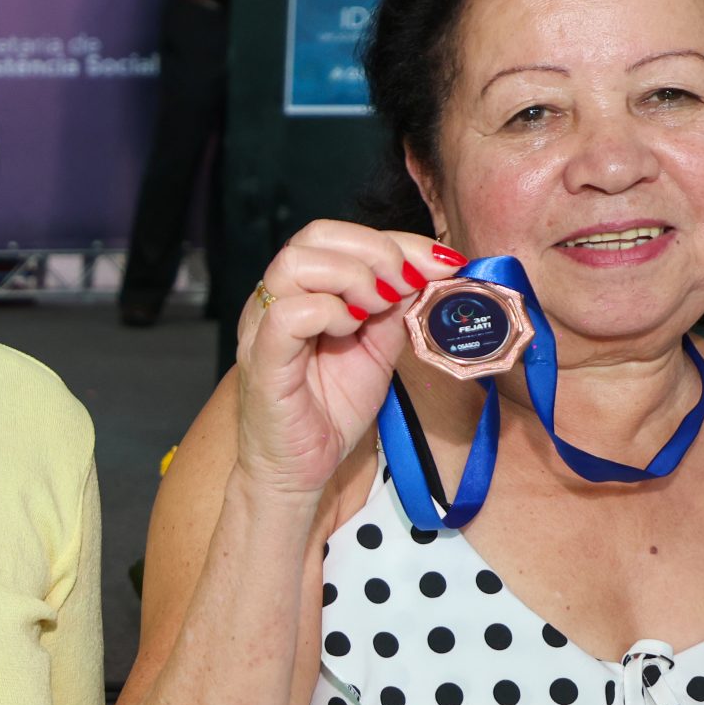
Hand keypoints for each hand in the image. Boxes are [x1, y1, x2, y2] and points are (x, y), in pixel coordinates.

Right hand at [233, 222, 460, 499]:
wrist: (299, 468)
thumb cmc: (329, 409)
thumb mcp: (378, 347)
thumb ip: (396, 307)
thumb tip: (432, 270)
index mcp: (300, 290)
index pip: (338, 236)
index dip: (395, 240)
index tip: (441, 261)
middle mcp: (274, 299)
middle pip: (314, 236)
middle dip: (375, 251)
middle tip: (406, 285)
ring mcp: (262, 327)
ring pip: (296, 264)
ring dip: (352, 278)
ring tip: (376, 310)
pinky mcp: (263, 360)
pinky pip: (288, 314)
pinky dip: (330, 312)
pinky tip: (350, 331)